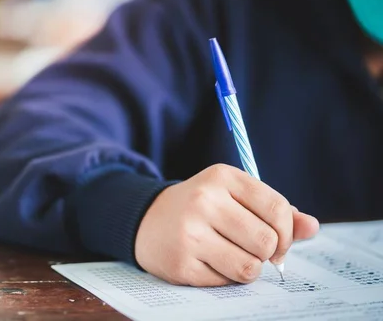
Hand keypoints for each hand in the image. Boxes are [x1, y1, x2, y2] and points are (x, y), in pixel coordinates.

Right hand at [134, 164, 318, 285]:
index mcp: (222, 177)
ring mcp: (189, 233)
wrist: (147, 220)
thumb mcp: (233, 197)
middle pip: (267, 242)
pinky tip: (208, 262)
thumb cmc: (201, 208)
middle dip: (266, 253)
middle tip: (251, 249)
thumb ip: (275, 211)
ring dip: (248, 268)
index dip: (288, 232)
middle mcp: (204, 200)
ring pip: (249, 267)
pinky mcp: (181, 263)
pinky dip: (225, 277)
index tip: (279, 241)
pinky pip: (226, 282)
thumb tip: (312, 227)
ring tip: (231, 256)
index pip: (277, 209)